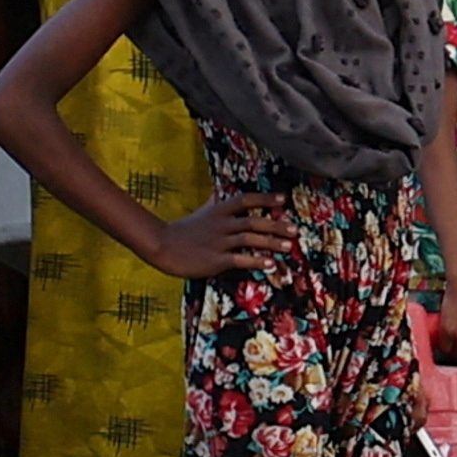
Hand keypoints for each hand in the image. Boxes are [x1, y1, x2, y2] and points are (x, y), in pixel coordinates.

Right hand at [148, 193, 291, 286]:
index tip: (284, 199)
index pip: (246, 199)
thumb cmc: (185, 229)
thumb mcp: (202, 211)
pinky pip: (240, 258)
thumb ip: (215, 202)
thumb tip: (219, 192)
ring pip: (250, 238)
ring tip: (288, 246)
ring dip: (271, 242)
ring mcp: (219, 241)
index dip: (265, 198)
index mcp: (219, 210)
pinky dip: (257, 260)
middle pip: (253, 220)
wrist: (163, 245)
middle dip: (276, 224)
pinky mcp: (215, 259)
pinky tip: (271, 264)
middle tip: (294, 229)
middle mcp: (221, 223)